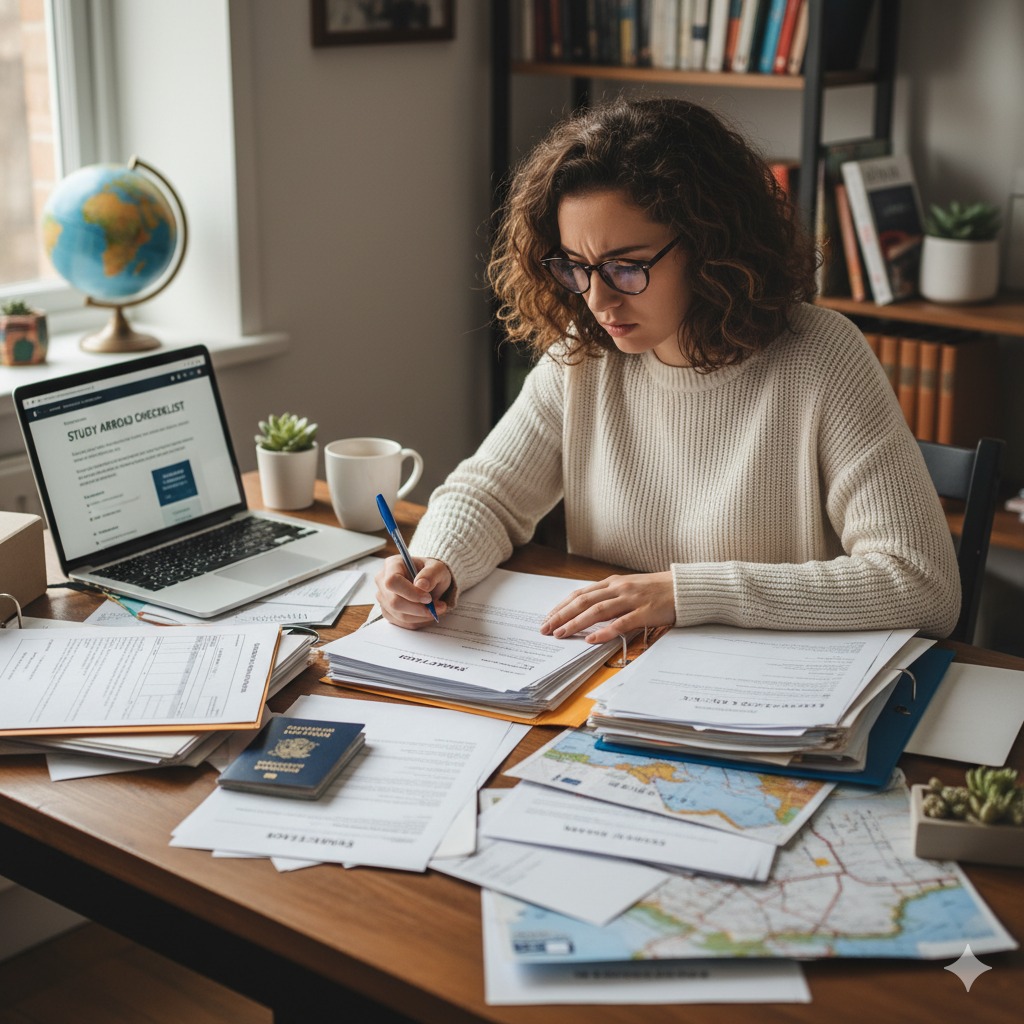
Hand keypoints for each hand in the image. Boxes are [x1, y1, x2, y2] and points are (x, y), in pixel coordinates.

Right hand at [375, 555, 450, 628]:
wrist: (430, 581)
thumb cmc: (431, 572)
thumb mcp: (438, 568)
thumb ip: (431, 574)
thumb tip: (421, 585)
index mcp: (392, 564)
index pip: (392, 581)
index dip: (410, 593)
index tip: (428, 598)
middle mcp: (382, 581)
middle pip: (394, 601)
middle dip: (418, 609)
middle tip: (437, 607)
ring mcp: (383, 597)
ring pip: (398, 615)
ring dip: (420, 616)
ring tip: (436, 609)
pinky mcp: (387, 611)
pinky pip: (401, 622)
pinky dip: (417, 621)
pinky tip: (426, 614)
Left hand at [539, 571, 674, 643]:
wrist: (685, 588)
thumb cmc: (657, 590)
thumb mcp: (629, 588)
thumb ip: (610, 597)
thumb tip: (587, 611)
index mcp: (613, 583)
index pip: (580, 594)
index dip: (562, 606)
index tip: (547, 618)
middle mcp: (619, 588)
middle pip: (583, 601)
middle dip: (562, 615)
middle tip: (546, 628)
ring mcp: (631, 599)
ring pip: (597, 611)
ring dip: (577, 623)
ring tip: (561, 634)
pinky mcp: (645, 612)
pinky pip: (621, 623)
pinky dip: (605, 631)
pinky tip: (592, 640)